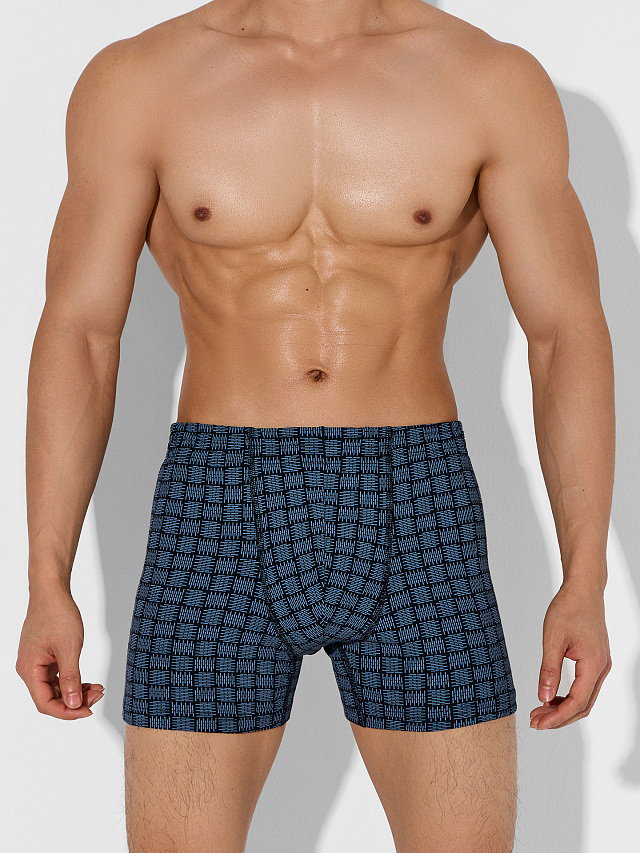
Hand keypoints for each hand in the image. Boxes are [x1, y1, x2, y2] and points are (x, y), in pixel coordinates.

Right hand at [16, 587, 103, 718]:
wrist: (52, 592)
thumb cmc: (57, 614)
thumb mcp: (68, 647)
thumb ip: (71, 677)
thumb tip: (73, 703)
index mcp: (29, 669)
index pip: (45, 703)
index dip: (67, 711)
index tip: (88, 710)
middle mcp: (29, 669)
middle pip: (51, 698)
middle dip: (75, 701)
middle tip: (98, 695)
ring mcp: (36, 663)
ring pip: (56, 688)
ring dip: (76, 692)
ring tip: (97, 689)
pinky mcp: (44, 657)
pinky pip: (57, 677)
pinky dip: (73, 681)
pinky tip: (88, 682)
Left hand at [530, 579, 611, 729]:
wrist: (583, 590)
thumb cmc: (568, 608)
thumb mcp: (552, 639)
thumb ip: (549, 670)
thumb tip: (543, 697)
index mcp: (594, 664)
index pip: (577, 702)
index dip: (557, 717)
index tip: (538, 723)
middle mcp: (602, 668)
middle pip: (583, 706)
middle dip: (559, 717)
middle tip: (535, 722)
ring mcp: (601, 665)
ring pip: (585, 698)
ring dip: (563, 708)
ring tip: (539, 711)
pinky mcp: (596, 661)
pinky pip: (585, 687)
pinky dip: (569, 697)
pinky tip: (551, 697)